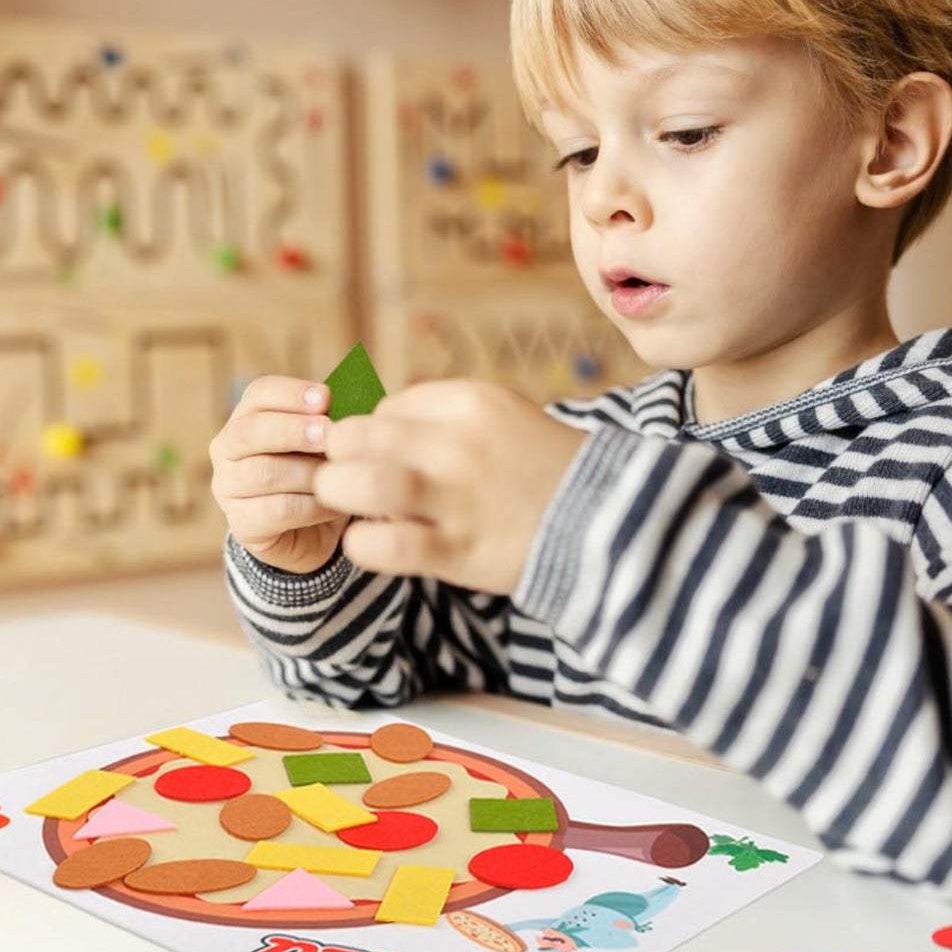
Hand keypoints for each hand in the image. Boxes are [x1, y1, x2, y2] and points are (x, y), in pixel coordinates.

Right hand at [209, 376, 349, 574]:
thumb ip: (329, 420)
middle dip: (293, 430)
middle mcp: (227, 449)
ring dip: (307, 472)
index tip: (325, 397)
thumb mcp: (325, 442)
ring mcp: (228, 488)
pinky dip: (311, 506)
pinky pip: (277, 510)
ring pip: (264, 473)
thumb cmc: (318, 472)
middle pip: (250, 431)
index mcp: (247, 416)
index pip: (259, 393)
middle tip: (328, 433)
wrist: (312, 531)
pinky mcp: (241, 524)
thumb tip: (350, 403)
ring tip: (337, 475)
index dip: (291, 393)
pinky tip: (333, 505)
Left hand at [313, 379, 588, 592]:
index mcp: (469, 401)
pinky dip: (362, 544)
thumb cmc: (543, 469)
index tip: (385, 459)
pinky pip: (381, 545)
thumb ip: (439, 414)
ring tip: (352, 508)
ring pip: (359, 483)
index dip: (372, 437)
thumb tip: (371, 422)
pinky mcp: (458, 550)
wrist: (611, 522)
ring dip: (340, 495)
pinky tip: (374, 544)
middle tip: (351, 481)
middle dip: (340, 460)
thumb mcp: (500, 415)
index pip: (382, 408)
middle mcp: (458, 443)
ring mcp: (457, 497)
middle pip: (354, 436)